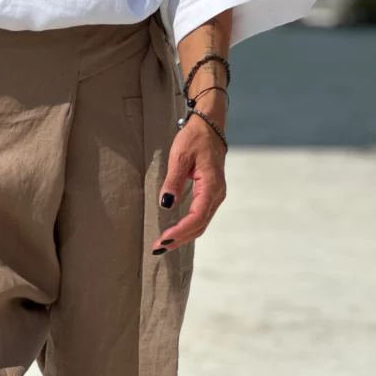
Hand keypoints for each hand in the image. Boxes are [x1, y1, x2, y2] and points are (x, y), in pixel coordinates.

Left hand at [152, 109, 226, 252]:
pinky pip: (201, 216)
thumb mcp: (180, 157)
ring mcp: (216, 195)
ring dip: (184, 235)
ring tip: (164, 243)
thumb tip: (166, 204)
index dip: (180, 231)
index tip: (164, 239)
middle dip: (180, 239)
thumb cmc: (194, 139)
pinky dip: (188, 226)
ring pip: (201, 223)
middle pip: (200, 225)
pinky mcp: (211, 194)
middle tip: (158, 247)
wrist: (209, 127)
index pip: (197, 217)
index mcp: (212, 186)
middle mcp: (217, 194)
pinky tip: (176, 231)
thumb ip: (173, 181)